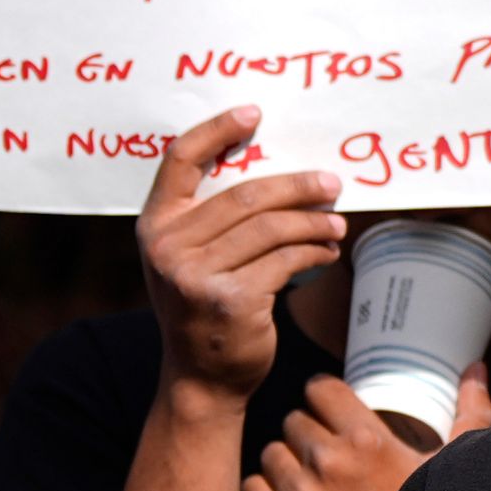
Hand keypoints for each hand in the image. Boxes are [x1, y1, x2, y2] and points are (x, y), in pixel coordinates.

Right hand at [139, 107, 345, 402]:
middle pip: (245, 194)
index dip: (218, 129)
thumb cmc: (203, 305)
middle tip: (332, 185)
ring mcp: (194, 276)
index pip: (180, 159)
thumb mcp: (189, 256)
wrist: (200, 377)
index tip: (255, 113)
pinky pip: (285, 260)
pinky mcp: (230, 300)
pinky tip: (327, 253)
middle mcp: (167, 248)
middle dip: (298, 187)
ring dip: (314, 223)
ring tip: (336, 224)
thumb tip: (280, 170)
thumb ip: (210, 216)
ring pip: (272, 228)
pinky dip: (314, 253)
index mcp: (154, 225)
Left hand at [242, 368, 490, 490]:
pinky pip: (252, 489)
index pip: (319, 389)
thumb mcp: (458, 466)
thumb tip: (476, 368)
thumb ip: (470, 411)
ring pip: (270, 453)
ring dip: (285, 462)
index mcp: (367, 439)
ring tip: (306, 477)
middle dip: (308, 432)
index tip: (328, 408)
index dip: (323, 396)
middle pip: (294, 421)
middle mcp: (327, 462)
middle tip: (322, 451)